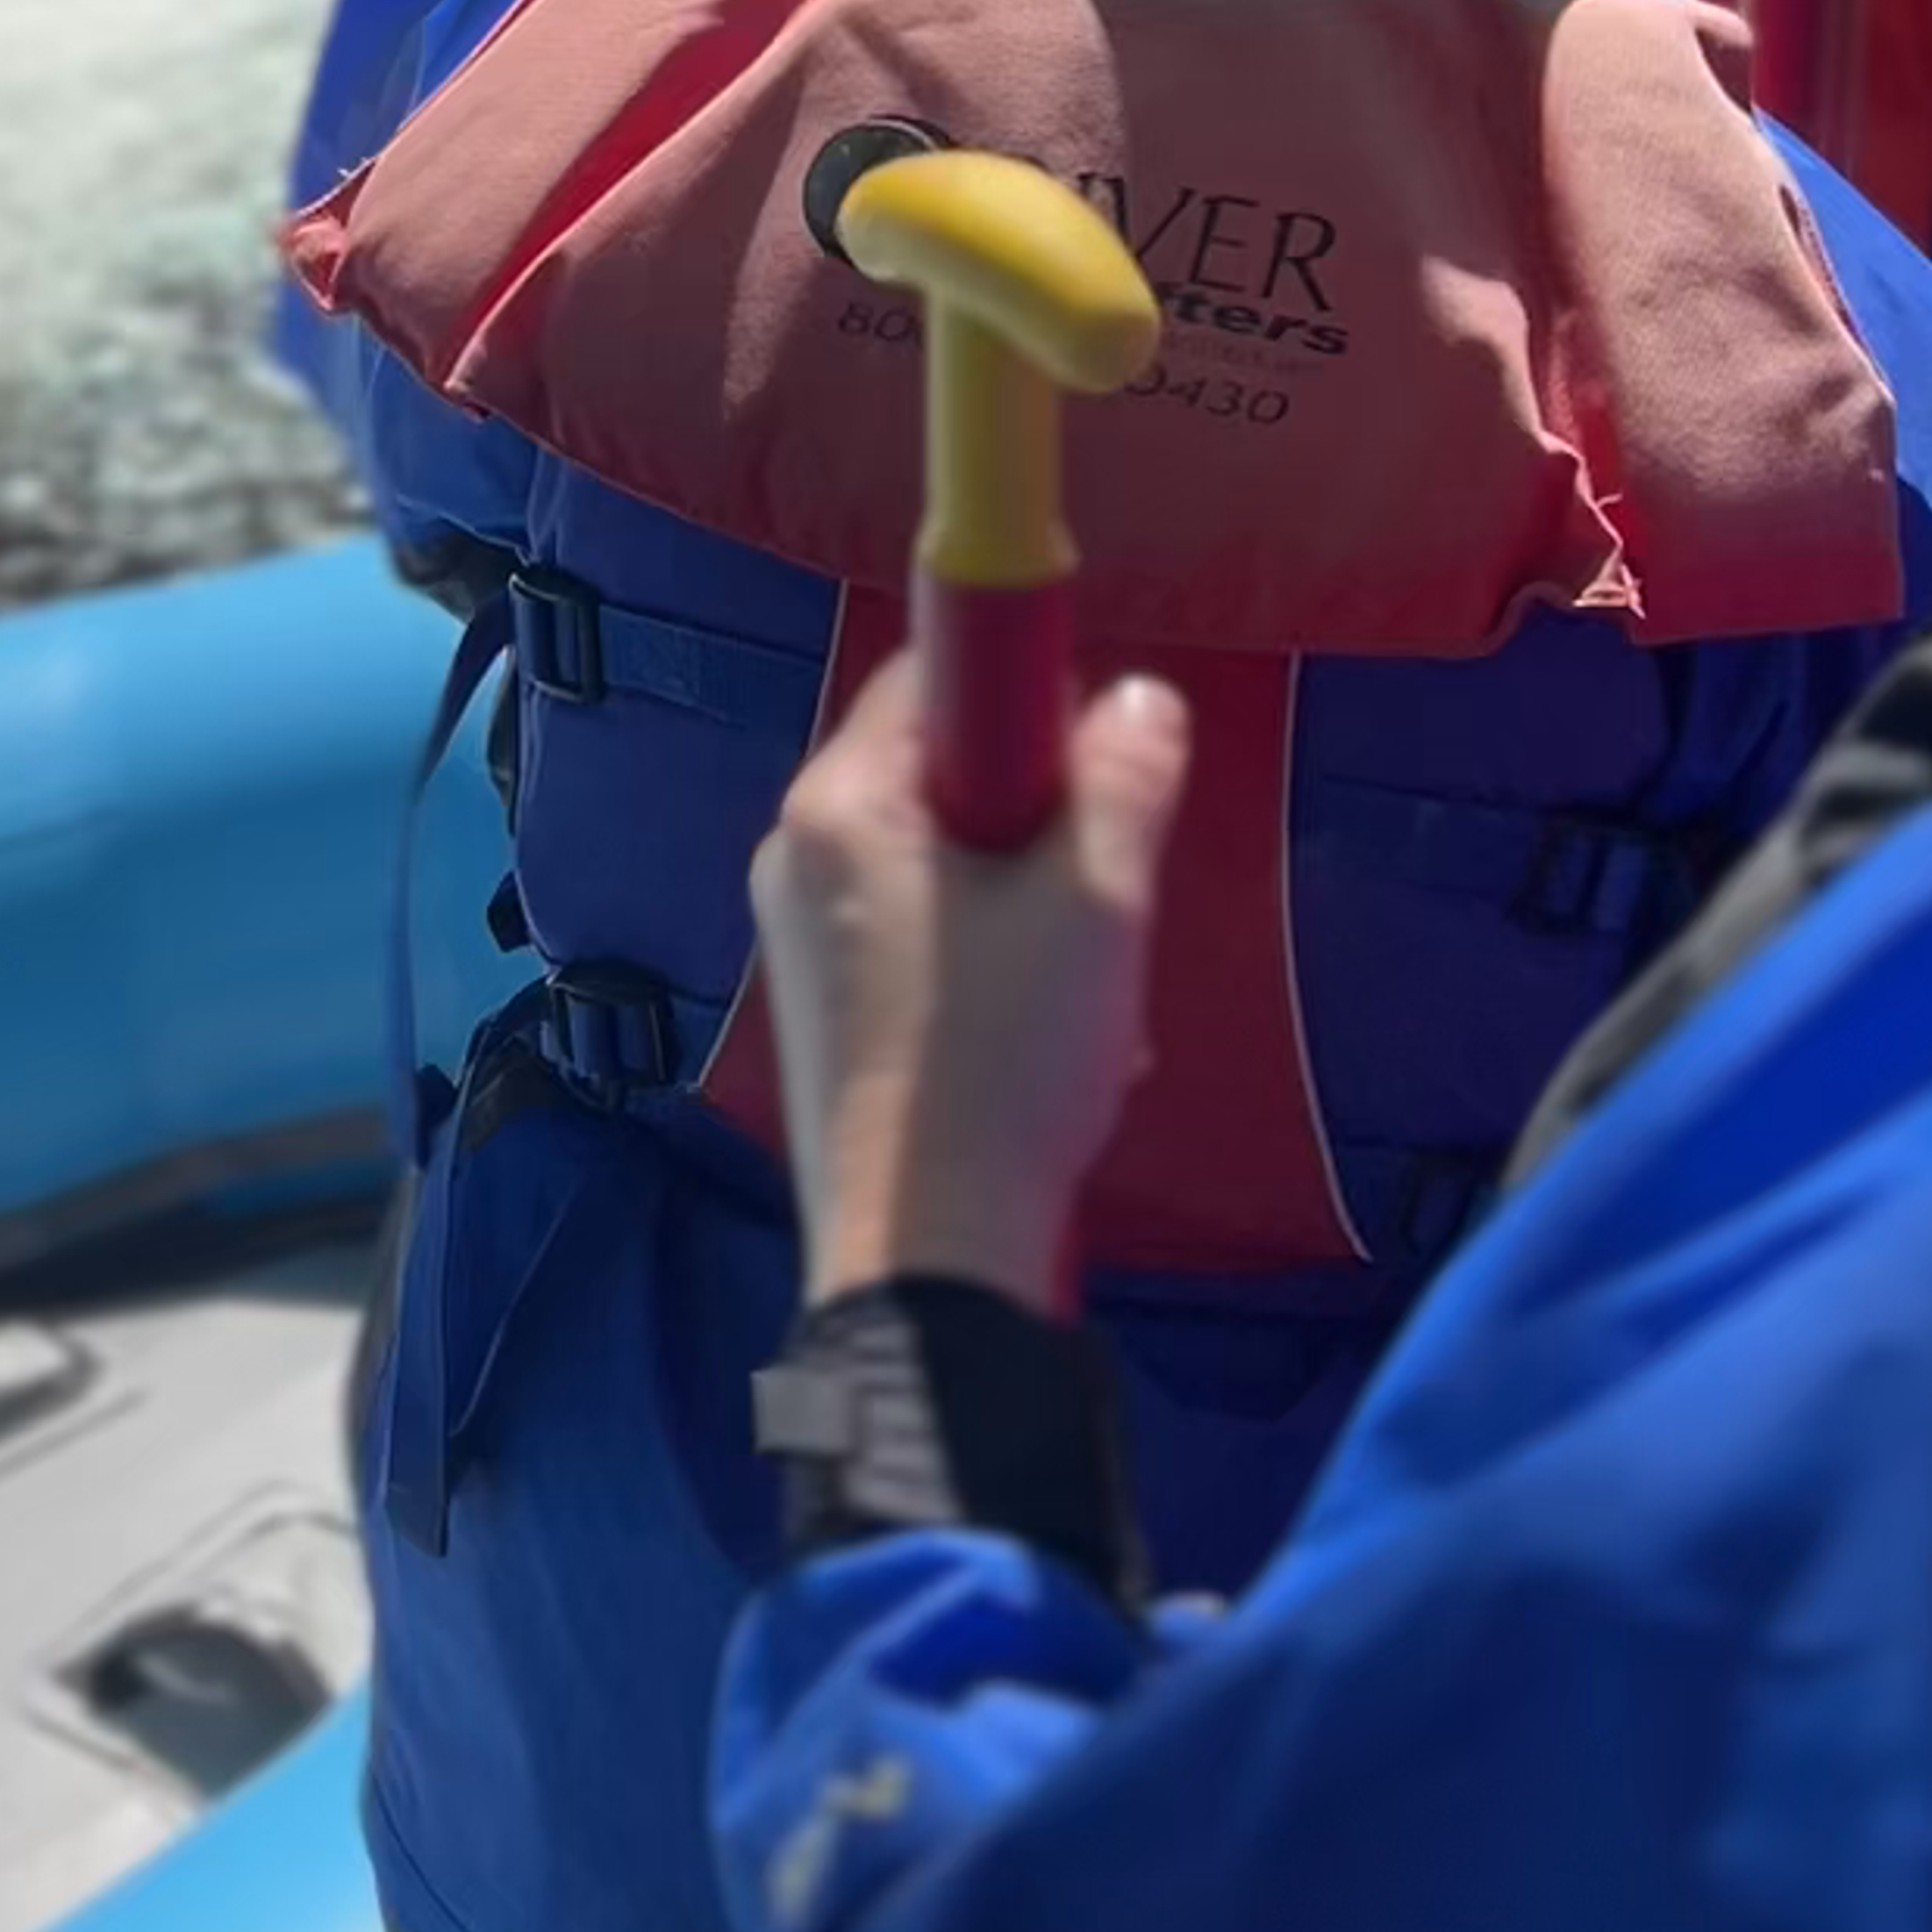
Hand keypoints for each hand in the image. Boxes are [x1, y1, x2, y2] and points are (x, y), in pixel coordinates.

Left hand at [751, 645, 1188, 1309]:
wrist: (929, 1258)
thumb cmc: (1007, 1058)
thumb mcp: (1097, 901)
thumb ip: (1121, 780)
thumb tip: (1137, 700)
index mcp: (837, 804)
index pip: (935, 673)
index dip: (1032, 694)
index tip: (1099, 765)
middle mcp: (794, 857)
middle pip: (940, 776)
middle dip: (1041, 822)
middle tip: (1104, 896)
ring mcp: (800, 942)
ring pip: (942, 867)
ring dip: (1033, 907)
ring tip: (1086, 992)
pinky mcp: (824, 1017)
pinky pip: (922, 941)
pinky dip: (994, 968)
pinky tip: (1050, 1045)